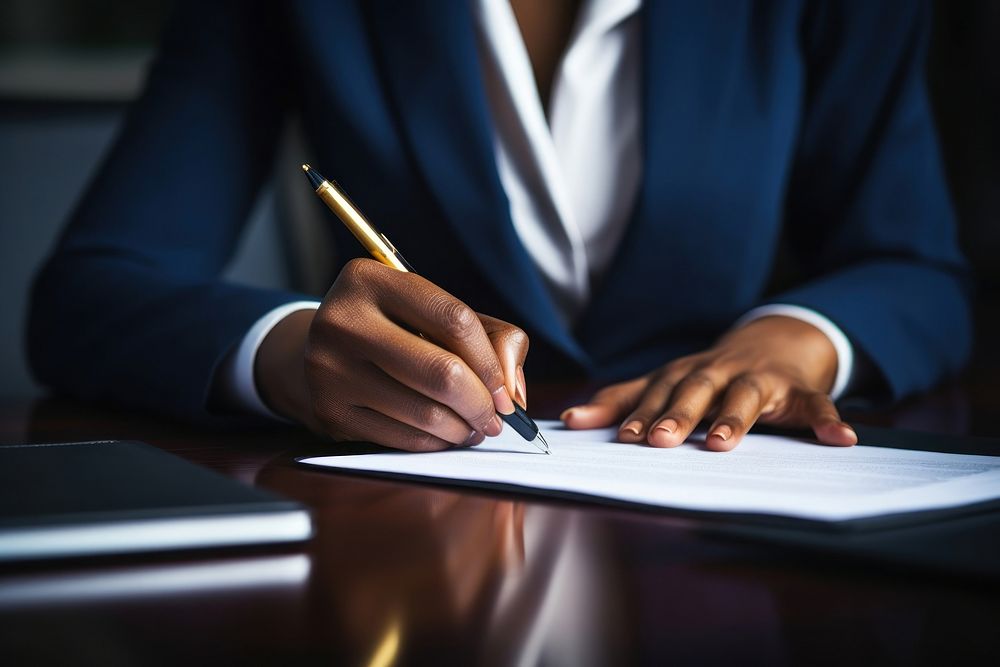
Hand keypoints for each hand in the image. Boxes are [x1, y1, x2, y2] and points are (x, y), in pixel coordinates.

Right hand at [255, 258, 528, 449]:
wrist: (325, 352)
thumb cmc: (398, 329)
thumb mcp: (440, 313)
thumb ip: (494, 337)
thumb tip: (512, 393)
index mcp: (371, 279)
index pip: (454, 320)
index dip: (491, 362)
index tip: (504, 390)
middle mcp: (342, 320)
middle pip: (442, 373)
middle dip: (481, 404)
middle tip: (495, 418)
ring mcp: (330, 369)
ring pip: (426, 413)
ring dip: (463, 429)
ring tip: (473, 426)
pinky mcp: (329, 412)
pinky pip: (403, 439)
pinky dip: (436, 443)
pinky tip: (444, 434)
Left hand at [561, 316, 857, 449]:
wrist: (774, 342)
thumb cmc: (708, 373)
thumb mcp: (665, 381)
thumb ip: (622, 400)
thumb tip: (570, 419)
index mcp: (684, 374)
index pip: (658, 394)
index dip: (641, 415)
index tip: (624, 440)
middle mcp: (718, 372)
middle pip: (696, 391)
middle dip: (677, 415)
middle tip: (660, 441)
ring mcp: (759, 379)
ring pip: (746, 396)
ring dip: (735, 419)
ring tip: (722, 445)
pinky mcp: (798, 389)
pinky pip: (815, 404)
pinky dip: (827, 419)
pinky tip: (840, 438)